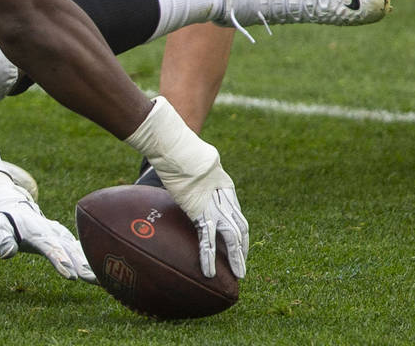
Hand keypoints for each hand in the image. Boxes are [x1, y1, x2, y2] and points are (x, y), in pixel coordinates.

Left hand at [0, 171, 95, 281]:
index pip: (50, 247)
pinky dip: (89, 258)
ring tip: (103, 280)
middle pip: (69, 250)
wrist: (13, 205)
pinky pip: (78, 249)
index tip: (72, 276)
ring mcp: (60, 234)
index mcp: (37, 231)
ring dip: (90, 264)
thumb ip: (1, 238)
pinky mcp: (64, 238)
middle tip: (96, 280)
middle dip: (82, 265)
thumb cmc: (3, 219)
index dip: (61, 260)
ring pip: (77, 249)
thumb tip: (6, 253)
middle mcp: (52, 232)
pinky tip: (102, 271)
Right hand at [124, 97, 248, 278]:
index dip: (240, 229)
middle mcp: (222, 192)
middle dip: (242, 246)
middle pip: (239, 224)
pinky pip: (207, 237)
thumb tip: (179, 169)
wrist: (172, 141)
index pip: (236, 211)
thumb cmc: (174, 144)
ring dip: (235, 257)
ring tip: (238, 274)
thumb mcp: (189, 159)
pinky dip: (208, 256)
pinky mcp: (199, 208)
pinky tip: (210, 271)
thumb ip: (192, 169)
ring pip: (230, 234)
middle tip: (242, 265)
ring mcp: (212, 201)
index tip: (240, 244)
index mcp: (223, 181)